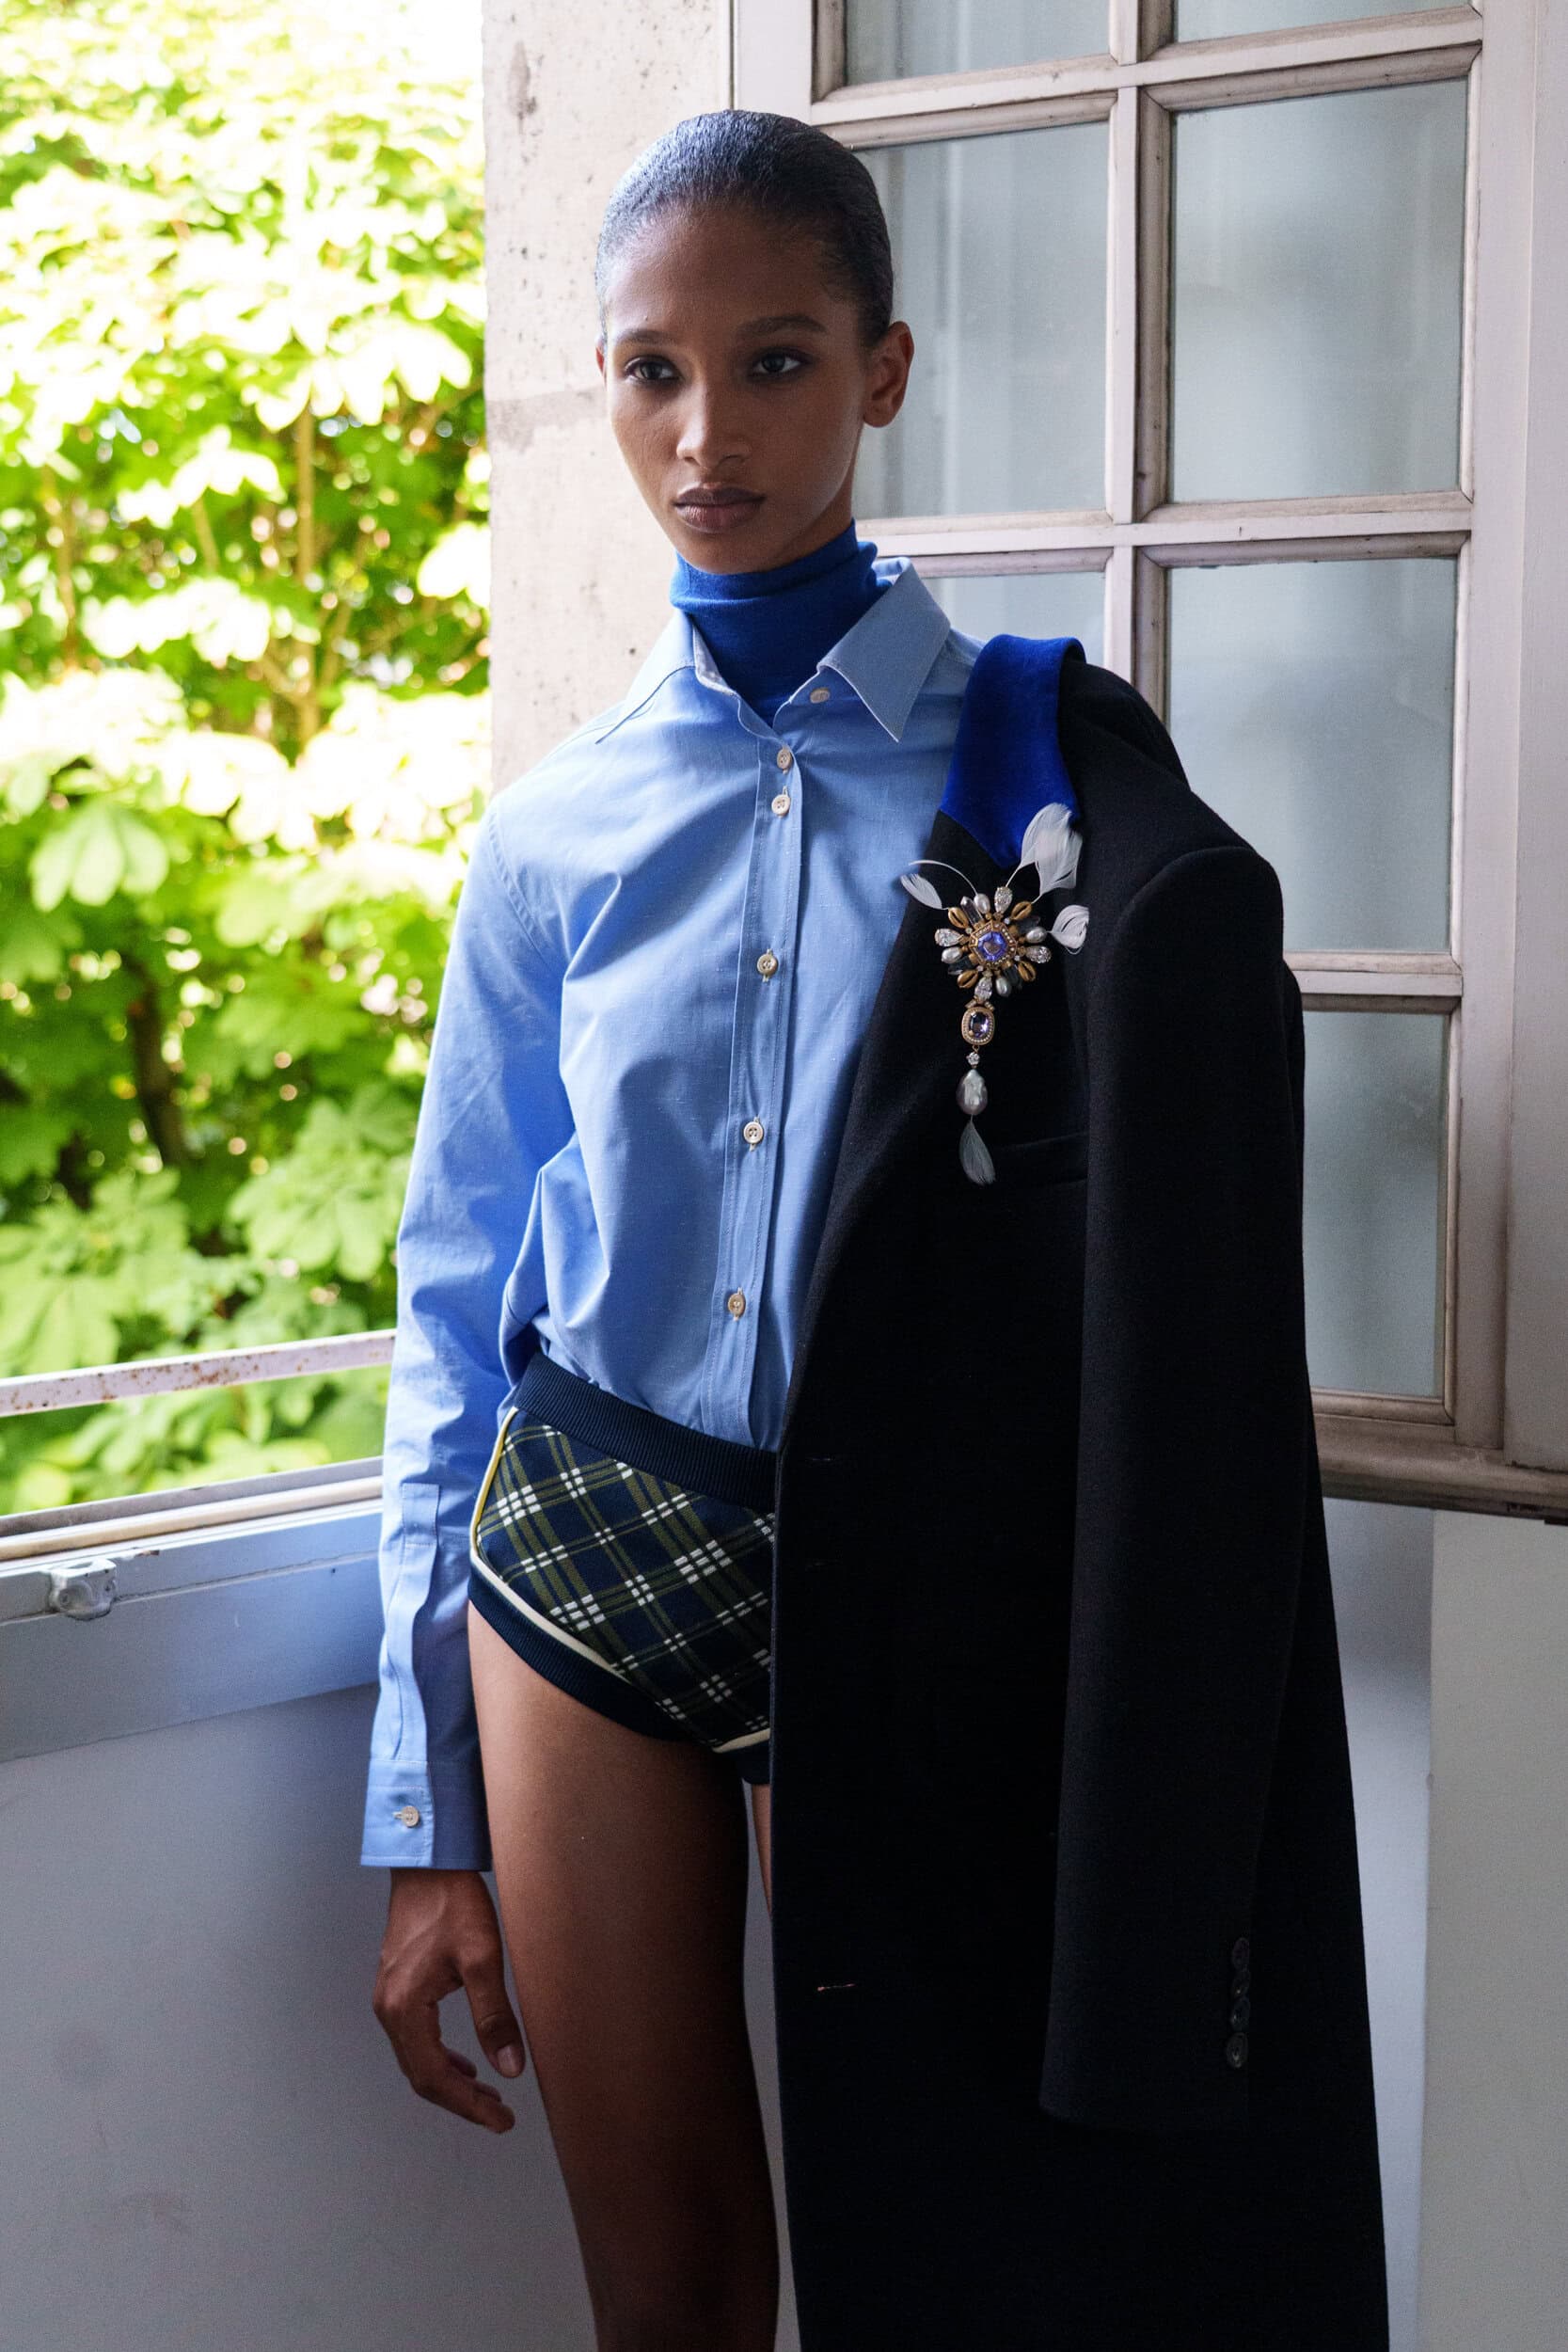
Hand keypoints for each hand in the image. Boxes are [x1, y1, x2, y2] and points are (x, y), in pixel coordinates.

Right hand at [372, 1866, 525, 2132]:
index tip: (500, 2121)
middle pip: (421, 2075)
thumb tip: (511, 2069)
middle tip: (498, 2116)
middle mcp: (389, 2009)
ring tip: (487, 2096)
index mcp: (404, 2009)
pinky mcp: (397, 1985)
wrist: (428, 1862)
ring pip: (416, 2058)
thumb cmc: (454, 1902)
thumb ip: (495, 2017)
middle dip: (460, 2101)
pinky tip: (463, 2062)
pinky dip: (439, 2058)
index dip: (468, 2106)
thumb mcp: (483, 1958)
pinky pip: (415, 2038)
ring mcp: (389, 1997)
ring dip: (450, 2082)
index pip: (434, 2077)